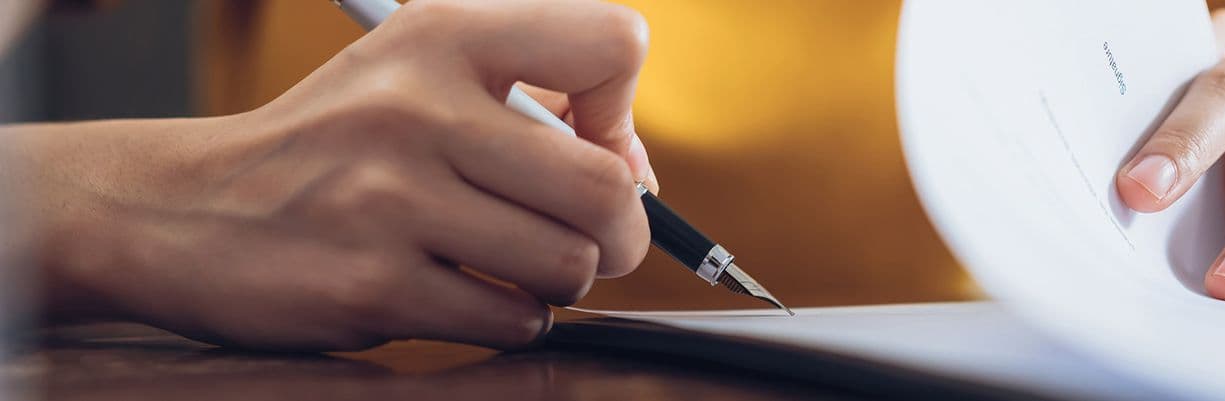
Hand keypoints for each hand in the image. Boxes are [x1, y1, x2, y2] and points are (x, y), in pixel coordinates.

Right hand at [8, 0, 654, 349]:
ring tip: (510, 266)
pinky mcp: (374, 285)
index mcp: (442, 35)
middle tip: (592, 241)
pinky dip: (509, 320)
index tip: (589, 145)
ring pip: (567, 264)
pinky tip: (463, 295)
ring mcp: (392, 200)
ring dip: (558, 281)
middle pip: (607, 187)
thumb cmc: (334, 147)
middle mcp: (418, 108)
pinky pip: (511, 320)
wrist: (181, 210)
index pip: (611, 44)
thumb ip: (535, 102)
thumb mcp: (418, 75)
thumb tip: (639, 176)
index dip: (623, 111)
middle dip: (622, 232)